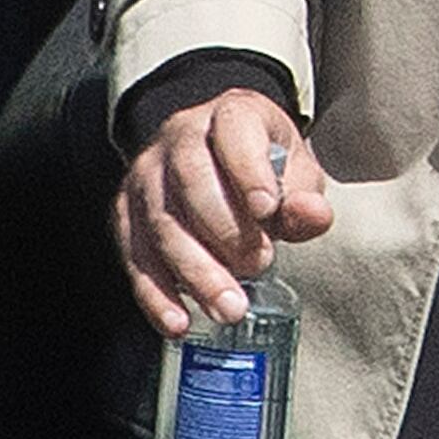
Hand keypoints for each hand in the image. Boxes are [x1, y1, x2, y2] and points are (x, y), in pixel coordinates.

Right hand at [114, 83, 334, 336]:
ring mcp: (146, 176)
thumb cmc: (262, 163)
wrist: (213, 152)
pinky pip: (135, 257)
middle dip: (225, 233)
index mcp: (229, 115)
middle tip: (258, 266)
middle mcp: (179, 139)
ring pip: (162, 225)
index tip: (267, 210)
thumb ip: (304, 196)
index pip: (233, 134)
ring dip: (196, 273)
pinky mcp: (126, 213)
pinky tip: (178, 322)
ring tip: (229, 307)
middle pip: (192, 184)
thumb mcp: (294, 169)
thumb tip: (313, 216)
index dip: (249, 172)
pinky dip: (156, 295)